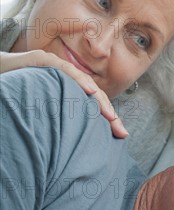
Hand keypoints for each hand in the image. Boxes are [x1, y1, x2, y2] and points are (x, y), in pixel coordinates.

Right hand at [0, 50, 127, 137]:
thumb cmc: (15, 94)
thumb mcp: (41, 113)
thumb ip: (57, 123)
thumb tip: (71, 149)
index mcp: (66, 91)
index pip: (91, 105)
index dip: (107, 119)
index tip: (120, 135)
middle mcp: (64, 78)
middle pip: (93, 95)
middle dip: (109, 113)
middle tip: (121, 131)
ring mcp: (54, 67)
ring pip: (84, 83)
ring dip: (99, 100)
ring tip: (111, 116)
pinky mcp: (41, 60)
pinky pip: (63, 69)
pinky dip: (78, 80)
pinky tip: (91, 90)